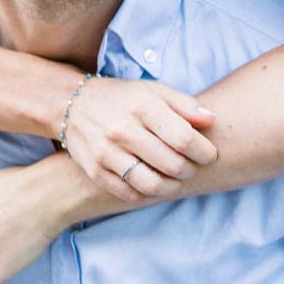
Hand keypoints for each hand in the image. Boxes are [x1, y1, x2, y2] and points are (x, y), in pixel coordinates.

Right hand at [63, 77, 216, 200]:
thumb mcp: (153, 90)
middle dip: (190, 170)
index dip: (204, 152)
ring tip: (176, 179)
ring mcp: (107, 153)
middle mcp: (123, 130)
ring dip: (172, 187)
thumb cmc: (123, 98)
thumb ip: (184, 104)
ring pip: (152, 185)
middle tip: (192, 167)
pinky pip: (130, 193)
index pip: (184, 138)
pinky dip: (148, 193)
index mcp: (142, 106)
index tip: (209, 154)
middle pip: (172, 164)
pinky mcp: (96, 172)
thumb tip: (211, 120)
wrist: (72, 105)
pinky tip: (154, 183)